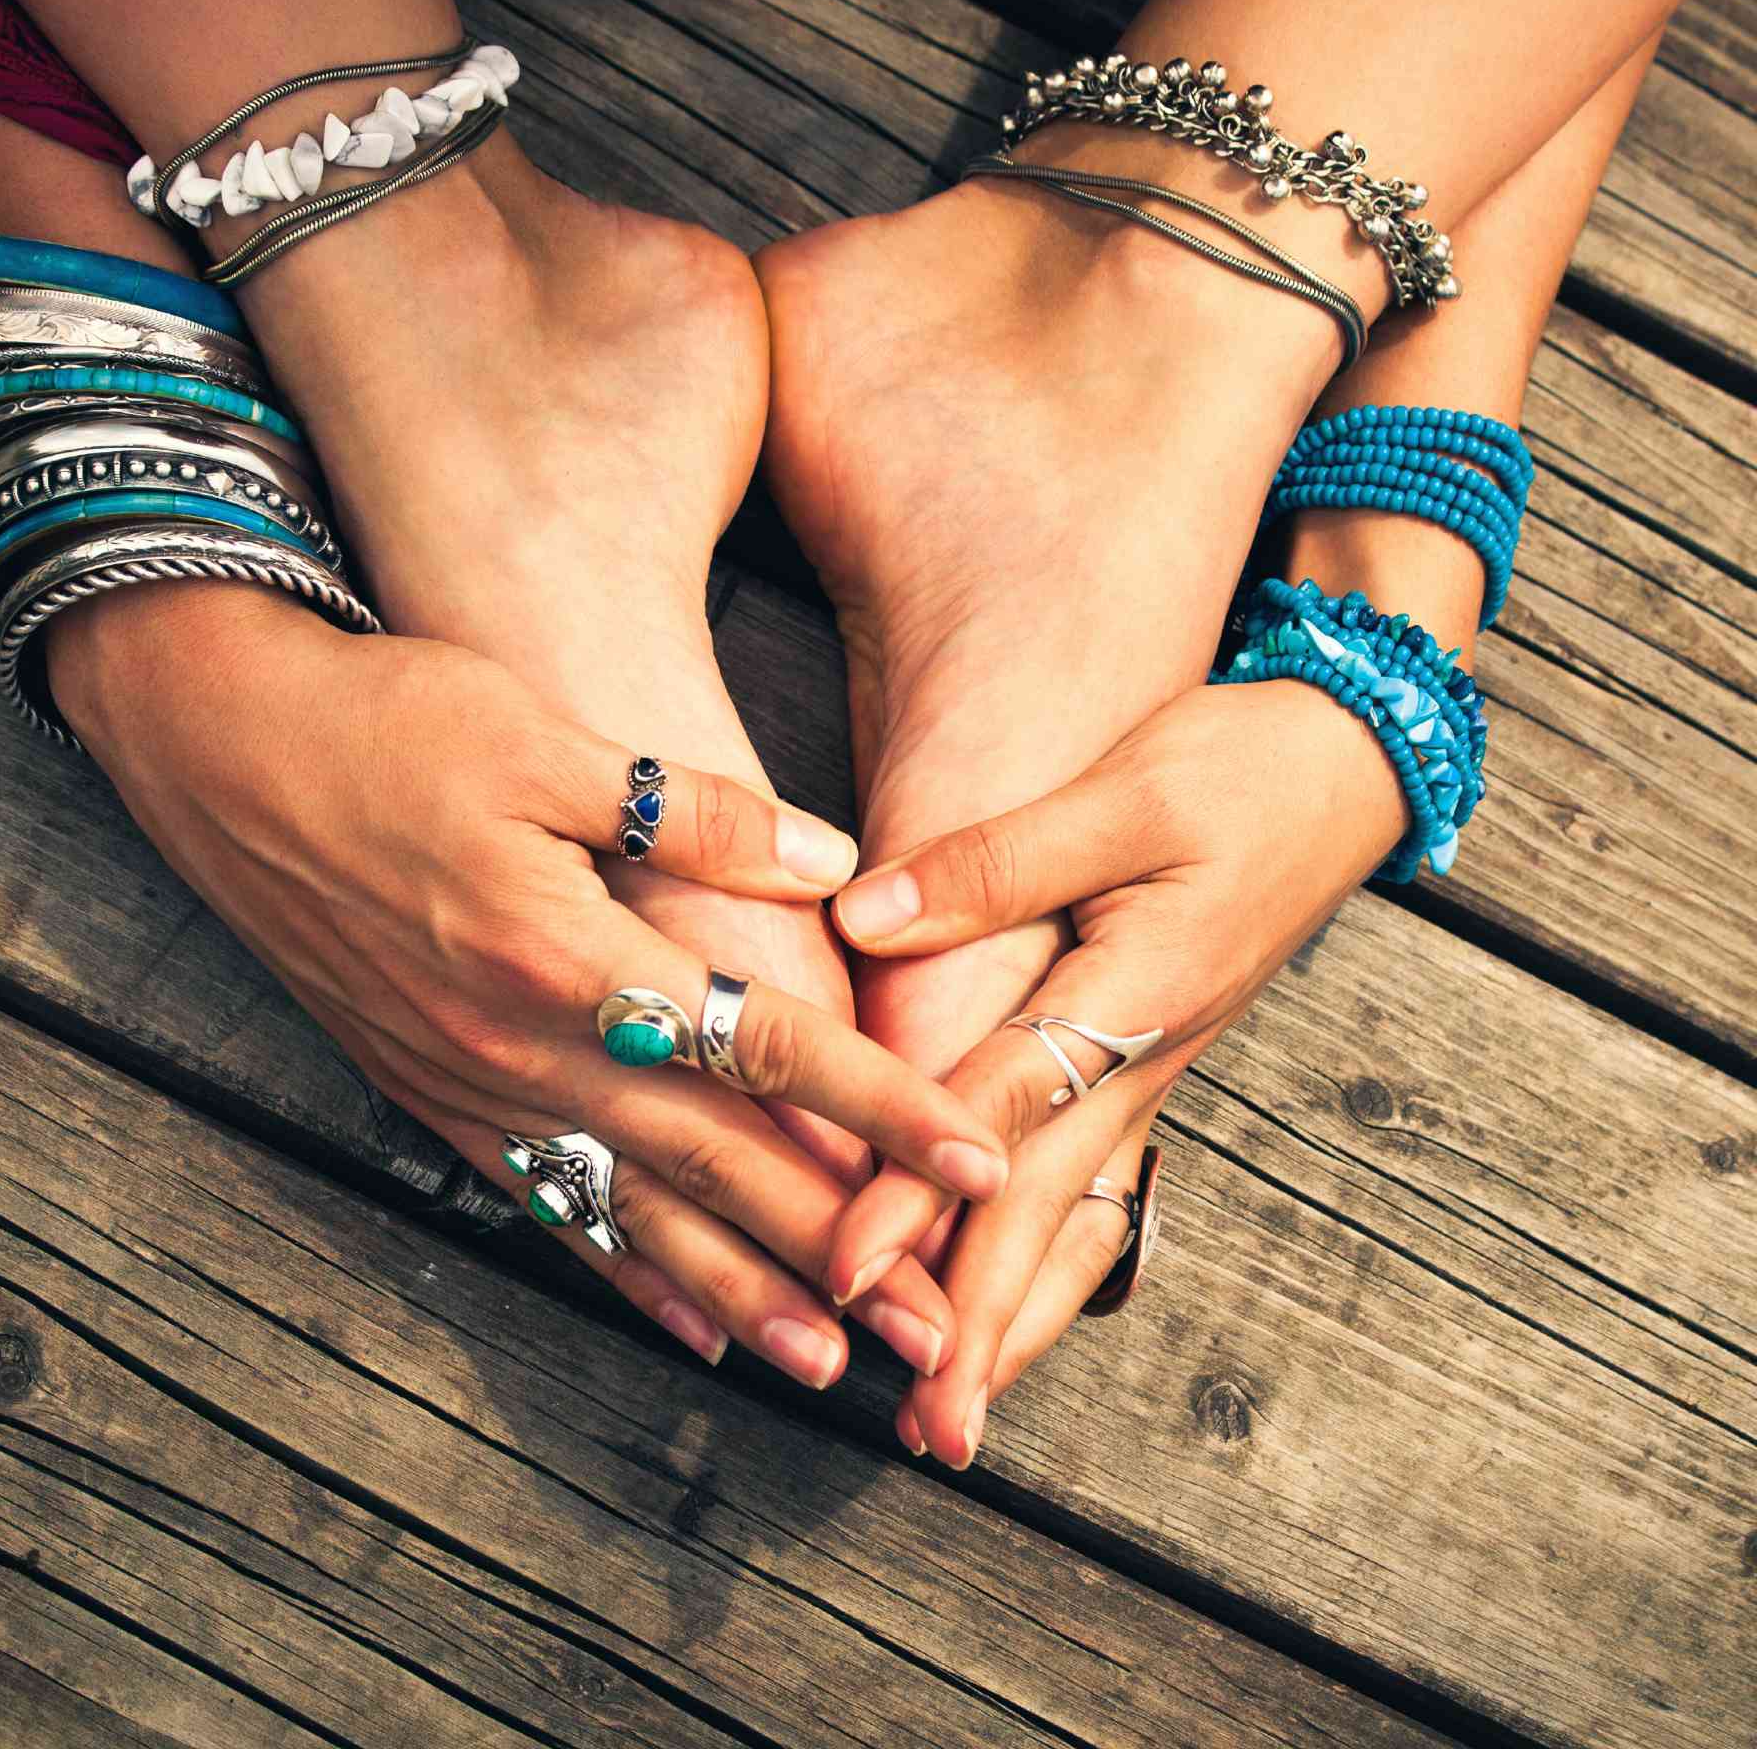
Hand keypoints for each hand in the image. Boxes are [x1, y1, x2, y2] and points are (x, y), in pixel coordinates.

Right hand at [49, 581, 1005, 1384]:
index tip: (981, 1159)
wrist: (220, 750)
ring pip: (631, 1210)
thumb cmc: (385, 722)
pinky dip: (622, 1269)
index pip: (761, 1046)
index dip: (881, 1106)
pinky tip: (684, 1320)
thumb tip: (832, 869)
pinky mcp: (432, 1092)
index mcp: (564, 949)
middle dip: (838, 1249)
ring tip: (831, 1365)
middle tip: (936, 1329)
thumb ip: (691, 812)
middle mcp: (520, 1042)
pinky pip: (546, 1204)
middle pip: (712, 1162)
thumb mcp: (538, 737)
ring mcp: (470, 1082)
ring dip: (740, 1292)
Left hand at [829, 675, 1408, 1463]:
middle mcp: (1146, 1058)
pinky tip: (1019, 1305)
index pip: (999, 1113)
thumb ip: (994, 862)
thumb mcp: (1121, 793)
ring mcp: (1155, 1070)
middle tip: (924, 1431)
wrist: (1353, 765)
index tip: (845, 1267)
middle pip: (1045, 1208)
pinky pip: (1098, 1186)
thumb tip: (862, 916)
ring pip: (1080, 1219)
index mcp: (1135, 996)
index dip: (915, 1191)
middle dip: (978, 1320)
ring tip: (961, 1415)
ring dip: (1021, 1317)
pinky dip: (1055, 1259)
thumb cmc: (1241, 767)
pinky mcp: (1153, 1058)